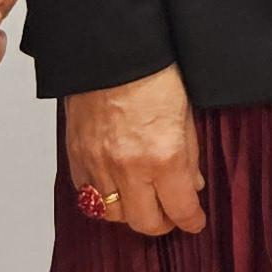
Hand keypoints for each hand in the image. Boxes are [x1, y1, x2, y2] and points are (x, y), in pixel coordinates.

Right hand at [63, 67, 203, 236]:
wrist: (111, 49)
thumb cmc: (152, 71)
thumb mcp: (185, 113)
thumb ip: (189, 156)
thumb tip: (191, 185)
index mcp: (164, 156)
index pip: (180, 209)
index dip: (191, 221)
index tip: (194, 221)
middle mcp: (129, 167)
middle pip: (144, 223)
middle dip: (162, 223)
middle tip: (170, 214)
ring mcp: (98, 164)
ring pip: (113, 214)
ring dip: (130, 212)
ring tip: (142, 200)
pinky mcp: (76, 156)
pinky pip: (87, 194)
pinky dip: (102, 196)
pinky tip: (115, 184)